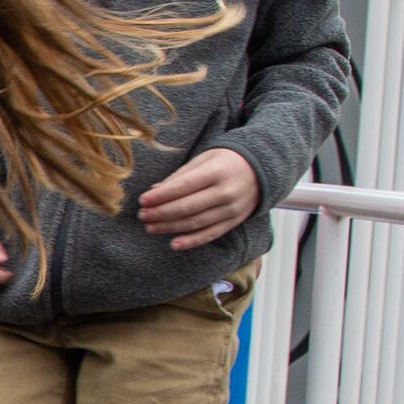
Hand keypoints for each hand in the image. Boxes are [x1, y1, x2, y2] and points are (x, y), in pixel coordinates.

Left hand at [136, 146, 259, 249]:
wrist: (260, 169)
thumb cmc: (226, 161)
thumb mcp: (204, 159)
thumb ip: (180, 175)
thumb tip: (154, 190)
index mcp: (216, 171)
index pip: (183, 186)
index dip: (161, 195)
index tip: (143, 200)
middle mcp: (226, 191)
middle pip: (187, 207)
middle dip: (161, 213)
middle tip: (142, 215)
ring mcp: (231, 209)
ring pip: (196, 222)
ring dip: (170, 227)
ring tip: (151, 227)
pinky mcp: (234, 221)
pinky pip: (211, 234)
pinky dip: (192, 241)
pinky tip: (174, 243)